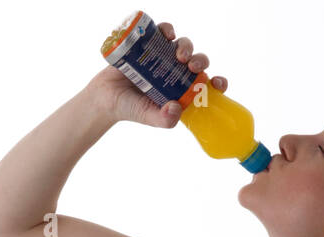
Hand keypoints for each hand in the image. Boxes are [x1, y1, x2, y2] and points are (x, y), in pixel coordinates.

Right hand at [84, 22, 226, 127]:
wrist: (105, 96)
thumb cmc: (130, 109)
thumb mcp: (148, 117)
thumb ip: (163, 120)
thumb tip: (176, 109)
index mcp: (181, 90)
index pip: (206, 84)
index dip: (217, 82)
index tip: (218, 83)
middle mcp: (175, 72)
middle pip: (197, 61)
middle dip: (200, 60)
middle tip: (191, 66)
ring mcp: (163, 57)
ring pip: (183, 45)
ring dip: (186, 46)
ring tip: (178, 54)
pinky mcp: (149, 44)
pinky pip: (163, 31)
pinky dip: (167, 29)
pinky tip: (167, 34)